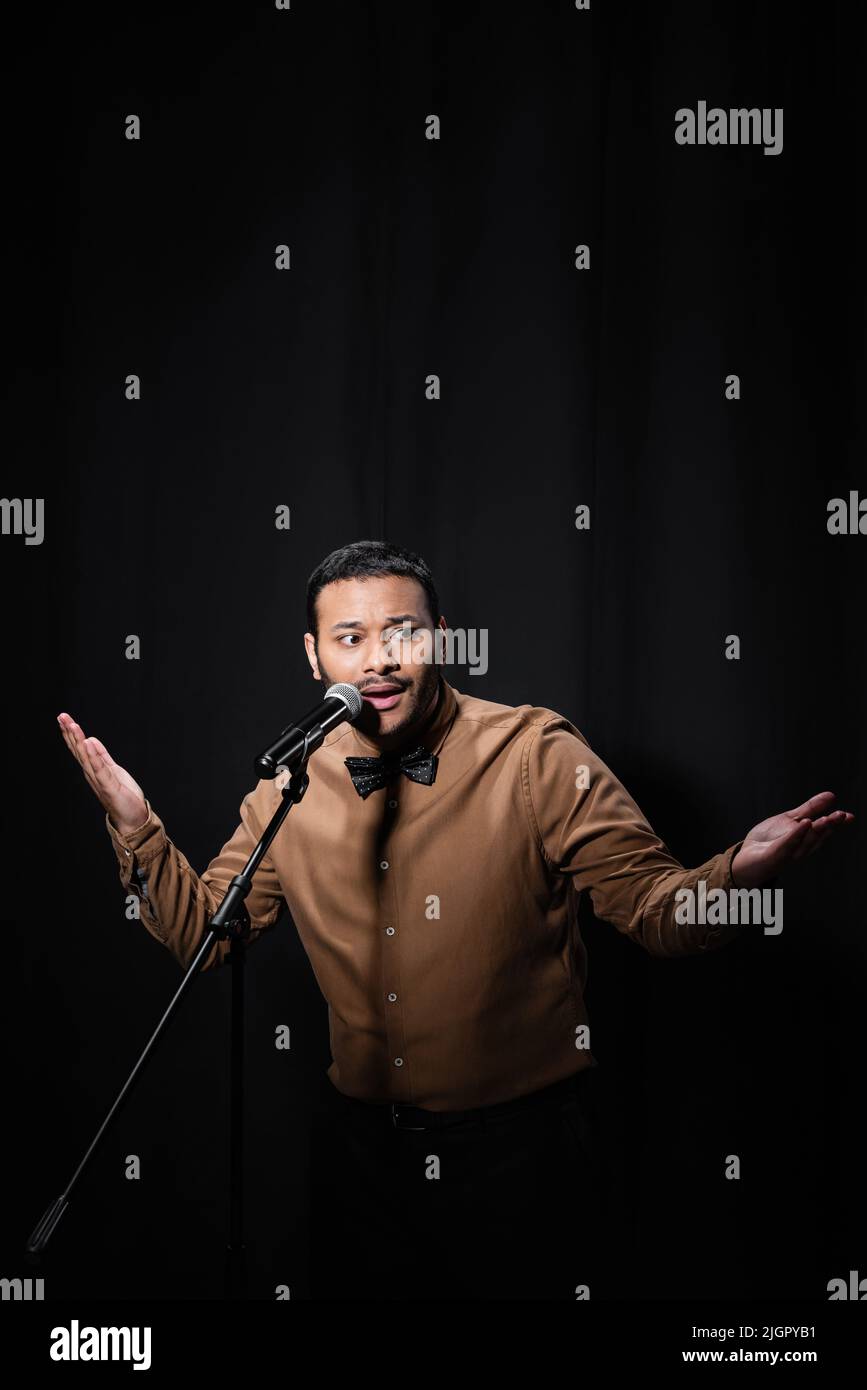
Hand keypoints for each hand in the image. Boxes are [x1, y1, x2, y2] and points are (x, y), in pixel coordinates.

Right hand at [57, 712, 148, 835]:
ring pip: (86, 757)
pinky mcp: (109, 786)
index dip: (72, 733)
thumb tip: (91, 739)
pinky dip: (93, 756)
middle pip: (79, 750)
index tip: (64, 718)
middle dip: (70, 733)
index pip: (80, 748)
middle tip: (61, 716)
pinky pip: (100, 769)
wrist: (133, 818)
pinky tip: (88, 742)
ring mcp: (99, 780)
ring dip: (79, 740)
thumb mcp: (112, 770)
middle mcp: (92, 774)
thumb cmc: (123, 796)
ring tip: (72, 725)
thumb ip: (101, 756)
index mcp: (92, 769)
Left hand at [731, 791, 854, 888]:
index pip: (824, 830)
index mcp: (806, 838)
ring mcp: (789, 853)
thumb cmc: (770, 840)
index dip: (837, 823)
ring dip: (816, 830)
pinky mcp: (776, 856)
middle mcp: (801, 847)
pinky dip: (796, 834)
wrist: (747, 856)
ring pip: (805, 841)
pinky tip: (803, 823)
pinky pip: (787, 845)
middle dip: (829, 826)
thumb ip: (810, 808)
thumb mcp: (791, 819)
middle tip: (841, 815)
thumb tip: (831, 796)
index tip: (849, 816)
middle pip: (817, 835)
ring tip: (826, 818)